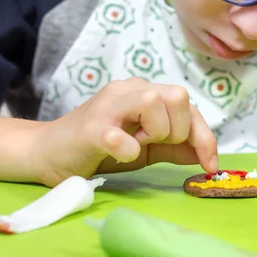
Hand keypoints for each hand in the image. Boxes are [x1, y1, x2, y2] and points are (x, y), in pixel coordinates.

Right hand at [33, 77, 218, 185]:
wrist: (46, 154)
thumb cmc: (97, 150)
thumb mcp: (144, 149)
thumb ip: (173, 148)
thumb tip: (205, 155)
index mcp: (142, 93)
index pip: (188, 105)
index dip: (205, 136)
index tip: (210, 165)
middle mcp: (126, 91)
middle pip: (179, 96)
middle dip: (178, 130)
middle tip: (154, 145)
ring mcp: (108, 107)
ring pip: (155, 102)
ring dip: (156, 133)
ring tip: (135, 145)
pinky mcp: (91, 129)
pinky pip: (123, 137)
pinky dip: (129, 151)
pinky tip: (119, 155)